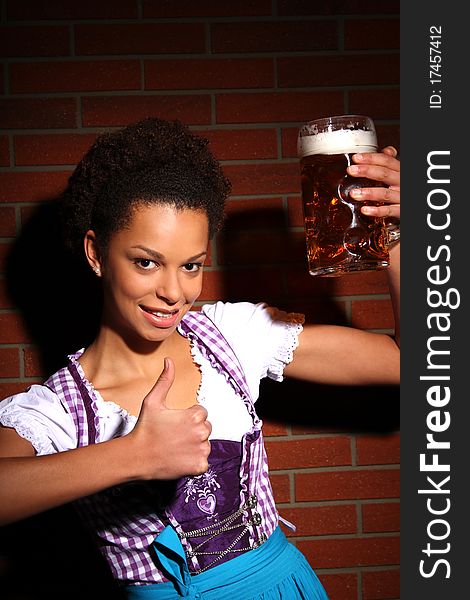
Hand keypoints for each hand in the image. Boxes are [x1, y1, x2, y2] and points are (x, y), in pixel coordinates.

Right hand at [130, 357, 210, 479]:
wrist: (137, 457)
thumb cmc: (145, 429)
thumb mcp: (153, 401)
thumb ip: (165, 380)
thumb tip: (169, 360)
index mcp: (195, 416)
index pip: (201, 413)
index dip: (187, 417)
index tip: (174, 423)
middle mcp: (202, 432)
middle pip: (205, 427)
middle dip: (193, 430)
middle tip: (174, 435)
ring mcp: (202, 450)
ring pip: (205, 444)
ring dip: (194, 445)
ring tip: (175, 447)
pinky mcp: (200, 466)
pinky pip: (203, 461)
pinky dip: (194, 461)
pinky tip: (179, 458)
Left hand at [347, 145, 399, 218]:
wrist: (419, 202)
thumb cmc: (405, 188)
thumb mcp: (401, 173)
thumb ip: (393, 164)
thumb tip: (387, 150)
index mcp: (401, 171)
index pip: (387, 161)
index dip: (371, 158)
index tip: (356, 158)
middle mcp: (402, 183)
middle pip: (384, 174)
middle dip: (366, 171)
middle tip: (351, 170)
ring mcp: (401, 197)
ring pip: (385, 193)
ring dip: (368, 193)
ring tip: (354, 193)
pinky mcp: (401, 211)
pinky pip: (389, 211)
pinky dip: (376, 211)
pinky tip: (364, 210)